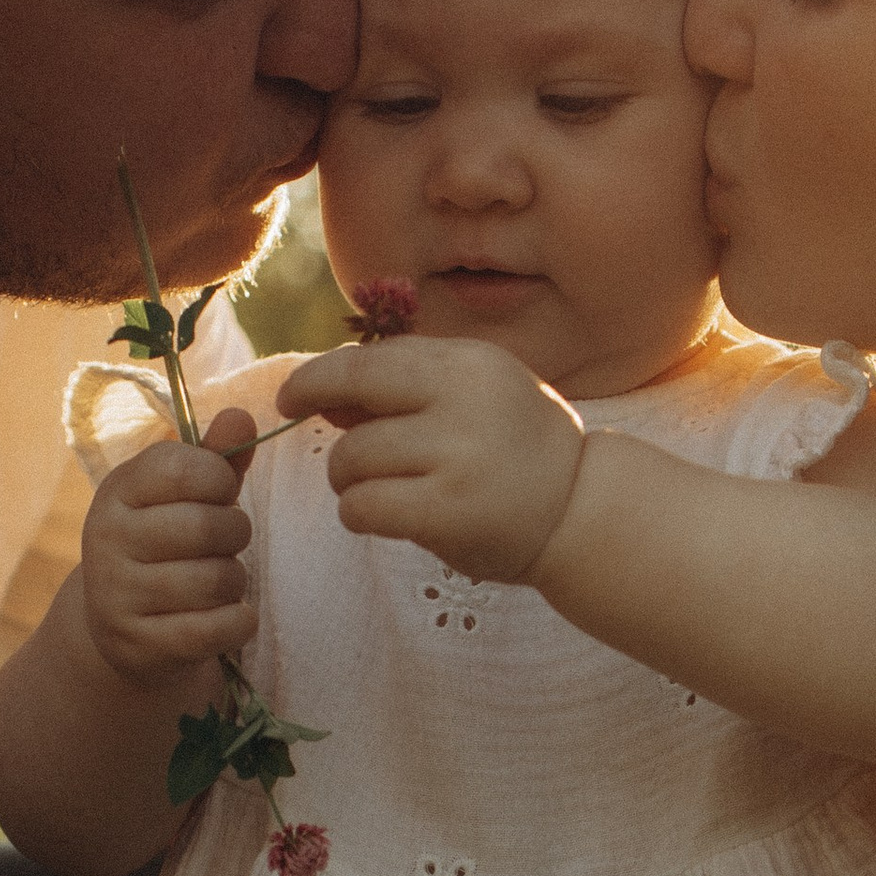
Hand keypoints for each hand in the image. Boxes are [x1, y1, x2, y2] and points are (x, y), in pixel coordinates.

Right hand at [78, 410, 257, 686]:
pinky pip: (217, 628)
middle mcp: (105, 539)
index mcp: (117, 491)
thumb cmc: (167, 547)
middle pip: (207, 527)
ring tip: (218, 580)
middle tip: (227, 542)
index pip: (185, 468)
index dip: (220, 479)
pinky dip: (239, 621)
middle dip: (235, 533)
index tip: (219, 492)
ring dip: (235, 580)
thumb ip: (215, 458)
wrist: (122, 629)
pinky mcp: (138, 645)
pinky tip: (228, 615)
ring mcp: (116, 596)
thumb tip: (242, 416)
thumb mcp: (184, 497)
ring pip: (216, 579)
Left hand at [278, 337, 584, 586]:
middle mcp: (465, 397)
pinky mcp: (448, 510)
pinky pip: (363, 505)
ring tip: (376, 494)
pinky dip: (357, 513)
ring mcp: (458, 453)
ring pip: (352, 457)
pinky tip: (380, 518)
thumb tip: (323, 396)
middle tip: (332, 455)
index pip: (371, 358)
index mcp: (470, 362)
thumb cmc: (518, 454)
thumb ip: (409, 390)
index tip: (292, 396)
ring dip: (348, 481)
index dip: (319, 375)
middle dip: (320, 416)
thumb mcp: (477, 399)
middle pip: (353, 391)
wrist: (583, 512)